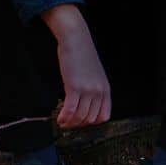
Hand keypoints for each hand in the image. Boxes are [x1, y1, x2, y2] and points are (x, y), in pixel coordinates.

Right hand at [41, 5, 110, 127]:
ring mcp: (88, 90)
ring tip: (62, 122)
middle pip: (90, 119)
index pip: (103, 116)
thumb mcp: (94, 75)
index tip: (81, 122)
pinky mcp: (75, 87)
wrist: (76, 40)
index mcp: (106, 89)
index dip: (91, 123)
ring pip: (80, 117)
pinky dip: (64, 117)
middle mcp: (99, 91)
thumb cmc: (83, 55)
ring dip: (70, 123)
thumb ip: (93, 90)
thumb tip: (84, 105)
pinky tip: (59, 118)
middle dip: (78, 124)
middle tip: (68, 124)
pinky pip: (70, 110)